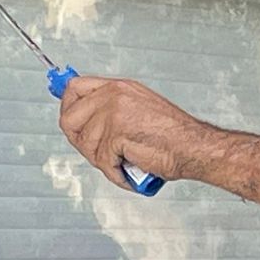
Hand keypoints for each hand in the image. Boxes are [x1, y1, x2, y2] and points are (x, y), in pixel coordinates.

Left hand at [57, 75, 206, 190]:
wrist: (192, 146)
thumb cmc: (171, 134)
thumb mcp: (138, 107)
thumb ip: (111, 109)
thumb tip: (85, 121)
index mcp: (118, 87)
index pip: (75, 88)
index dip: (66, 106)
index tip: (69, 120)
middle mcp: (113, 95)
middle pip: (70, 118)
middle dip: (80, 141)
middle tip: (99, 152)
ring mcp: (114, 113)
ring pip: (86, 145)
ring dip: (103, 161)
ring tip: (123, 161)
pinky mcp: (116, 133)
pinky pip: (102, 161)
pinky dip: (115, 173)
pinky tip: (130, 169)